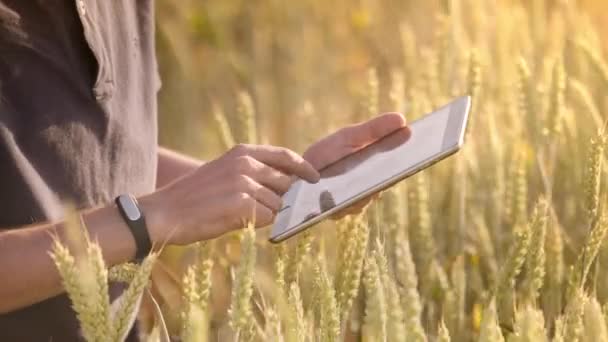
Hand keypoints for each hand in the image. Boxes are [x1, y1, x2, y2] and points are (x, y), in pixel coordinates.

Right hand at [143, 144, 319, 244]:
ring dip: (265, 214)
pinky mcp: (242, 205)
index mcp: (242, 152)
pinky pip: (267, 218)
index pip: (285, 156)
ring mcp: (245, 183)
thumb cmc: (194, 197)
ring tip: (238, 215)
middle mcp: (246, 164)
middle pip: (285, 184)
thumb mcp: (223, 172)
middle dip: (282, 199)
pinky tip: (235, 222)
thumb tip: (285, 185)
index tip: (315, 178)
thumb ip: (252, 173)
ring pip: (277, 204)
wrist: (164, 212)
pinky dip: (258, 224)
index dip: (304, 168)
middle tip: (264, 209)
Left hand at [303, 112, 406, 217]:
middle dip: (388, 176)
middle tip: (391, 166)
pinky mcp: (338, 211)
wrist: (297, 172)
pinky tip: (343, 193)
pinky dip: (348, 199)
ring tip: (365, 181)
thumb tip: (403, 119)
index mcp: (377, 169)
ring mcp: (355, 202)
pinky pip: (349, 207)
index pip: (399, 167)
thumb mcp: (351, 136)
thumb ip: (375, 129)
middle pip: (385, 184)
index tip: (419, 153)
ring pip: (368, 197)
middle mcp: (370, 189)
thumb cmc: (328, 153)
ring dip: (366, 190)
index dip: (410, 161)